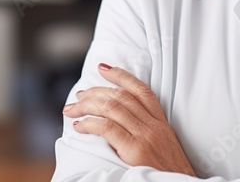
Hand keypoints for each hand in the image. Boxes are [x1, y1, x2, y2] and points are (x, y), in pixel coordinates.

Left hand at [63, 63, 195, 175]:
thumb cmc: (168, 171)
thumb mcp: (162, 144)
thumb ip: (145, 130)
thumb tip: (116, 121)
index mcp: (161, 122)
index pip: (141, 90)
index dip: (121, 75)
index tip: (103, 68)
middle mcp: (154, 126)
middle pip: (121, 97)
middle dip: (95, 92)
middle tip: (79, 95)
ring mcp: (145, 136)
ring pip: (112, 108)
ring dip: (87, 106)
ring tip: (72, 109)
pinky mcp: (136, 150)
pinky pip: (108, 128)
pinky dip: (90, 124)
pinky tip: (80, 126)